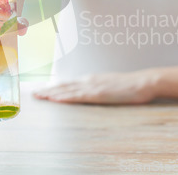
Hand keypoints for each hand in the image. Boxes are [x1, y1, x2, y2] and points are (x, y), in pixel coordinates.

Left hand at [32, 72, 155, 103]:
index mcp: (92, 79)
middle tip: (33, 94)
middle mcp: (89, 80)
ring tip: (38, 96)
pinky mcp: (98, 94)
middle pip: (64, 85)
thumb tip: (95, 93)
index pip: (69, 83)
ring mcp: (93, 86)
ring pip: (67, 90)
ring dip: (51, 93)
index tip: (43, 90)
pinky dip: (64, 97)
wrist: (144, 81)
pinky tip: (55, 99)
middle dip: (48, 90)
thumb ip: (101, 89)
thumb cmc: (131, 86)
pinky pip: (78, 96)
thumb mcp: (113, 86)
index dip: (55, 87)